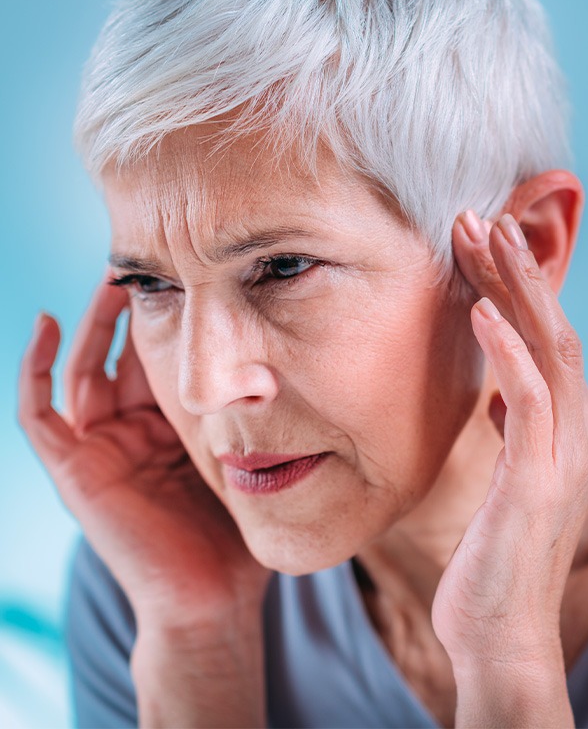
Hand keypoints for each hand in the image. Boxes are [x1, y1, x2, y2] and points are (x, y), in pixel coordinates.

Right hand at [18, 277, 269, 624]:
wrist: (212, 597)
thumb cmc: (235, 534)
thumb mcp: (242, 456)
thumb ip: (246, 416)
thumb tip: (280, 363)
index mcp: (171, 429)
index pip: (160, 360)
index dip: (167, 320)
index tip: (190, 277)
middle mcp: (132, 433)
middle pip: (120, 356)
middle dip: (129, 310)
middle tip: (149, 264)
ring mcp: (100, 450)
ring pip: (82, 371)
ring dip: (89, 324)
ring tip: (111, 279)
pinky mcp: (74, 470)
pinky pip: (39, 412)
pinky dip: (33, 368)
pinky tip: (43, 321)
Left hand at [432, 212, 587, 721]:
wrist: (500, 628)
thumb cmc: (495, 550)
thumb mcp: (508, 473)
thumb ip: (512, 428)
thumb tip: (496, 394)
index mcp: (568, 423)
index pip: (546, 336)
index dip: (514, 285)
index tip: (478, 241)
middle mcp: (578, 427)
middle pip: (552, 326)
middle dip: (515, 268)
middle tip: (477, 215)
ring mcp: (563, 451)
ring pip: (548, 348)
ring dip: (514, 289)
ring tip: (482, 236)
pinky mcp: (537, 477)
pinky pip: (526, 399)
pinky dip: (506, 350)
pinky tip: (480, 311)